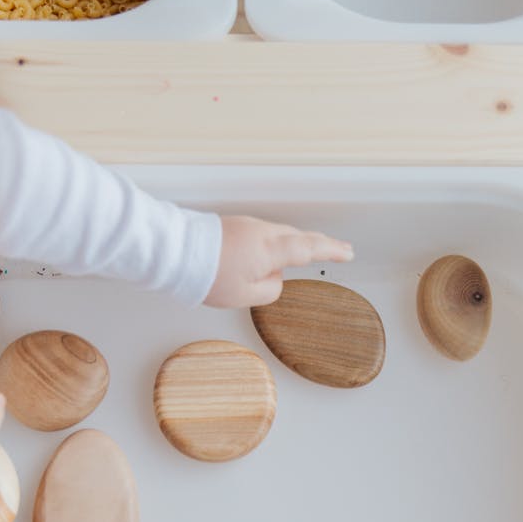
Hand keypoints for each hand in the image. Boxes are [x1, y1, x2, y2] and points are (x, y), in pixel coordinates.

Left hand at [204, 215, 353, 307]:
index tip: (348, 253)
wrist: (175, 251)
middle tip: (339, 248)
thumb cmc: (206, 274)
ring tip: (306, 253)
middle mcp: (262, 232)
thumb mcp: (244, 296)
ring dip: (294, 243)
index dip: (331, 251)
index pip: (309, 249)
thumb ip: (268, 290)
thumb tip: (276, 279)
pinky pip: (262, 234)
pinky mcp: (234, 225)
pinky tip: (269, 253)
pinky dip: (274, 242)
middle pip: (297, 236)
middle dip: (319, 243)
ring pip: (279, 234)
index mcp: (270, 249)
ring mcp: (247, 225)